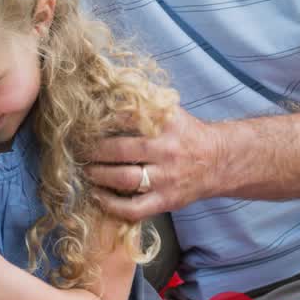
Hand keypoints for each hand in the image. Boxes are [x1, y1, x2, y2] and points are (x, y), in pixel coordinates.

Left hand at [85, 107, 223, 221]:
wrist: (220, 161)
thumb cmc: (186, 135)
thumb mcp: (170, 113)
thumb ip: (143, 105)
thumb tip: (105, 92)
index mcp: (167, 124)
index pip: (127, 118)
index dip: (101, 122)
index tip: (84, 124)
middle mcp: (167, 150)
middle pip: (121, 150)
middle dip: (94, 150)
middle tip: (78, 150)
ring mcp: (166, 178)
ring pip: (124, 178)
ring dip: (98, 174)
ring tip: (85, 170)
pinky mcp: (165, 201)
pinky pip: (133, 208)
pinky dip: (110, 204)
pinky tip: (96, 195)